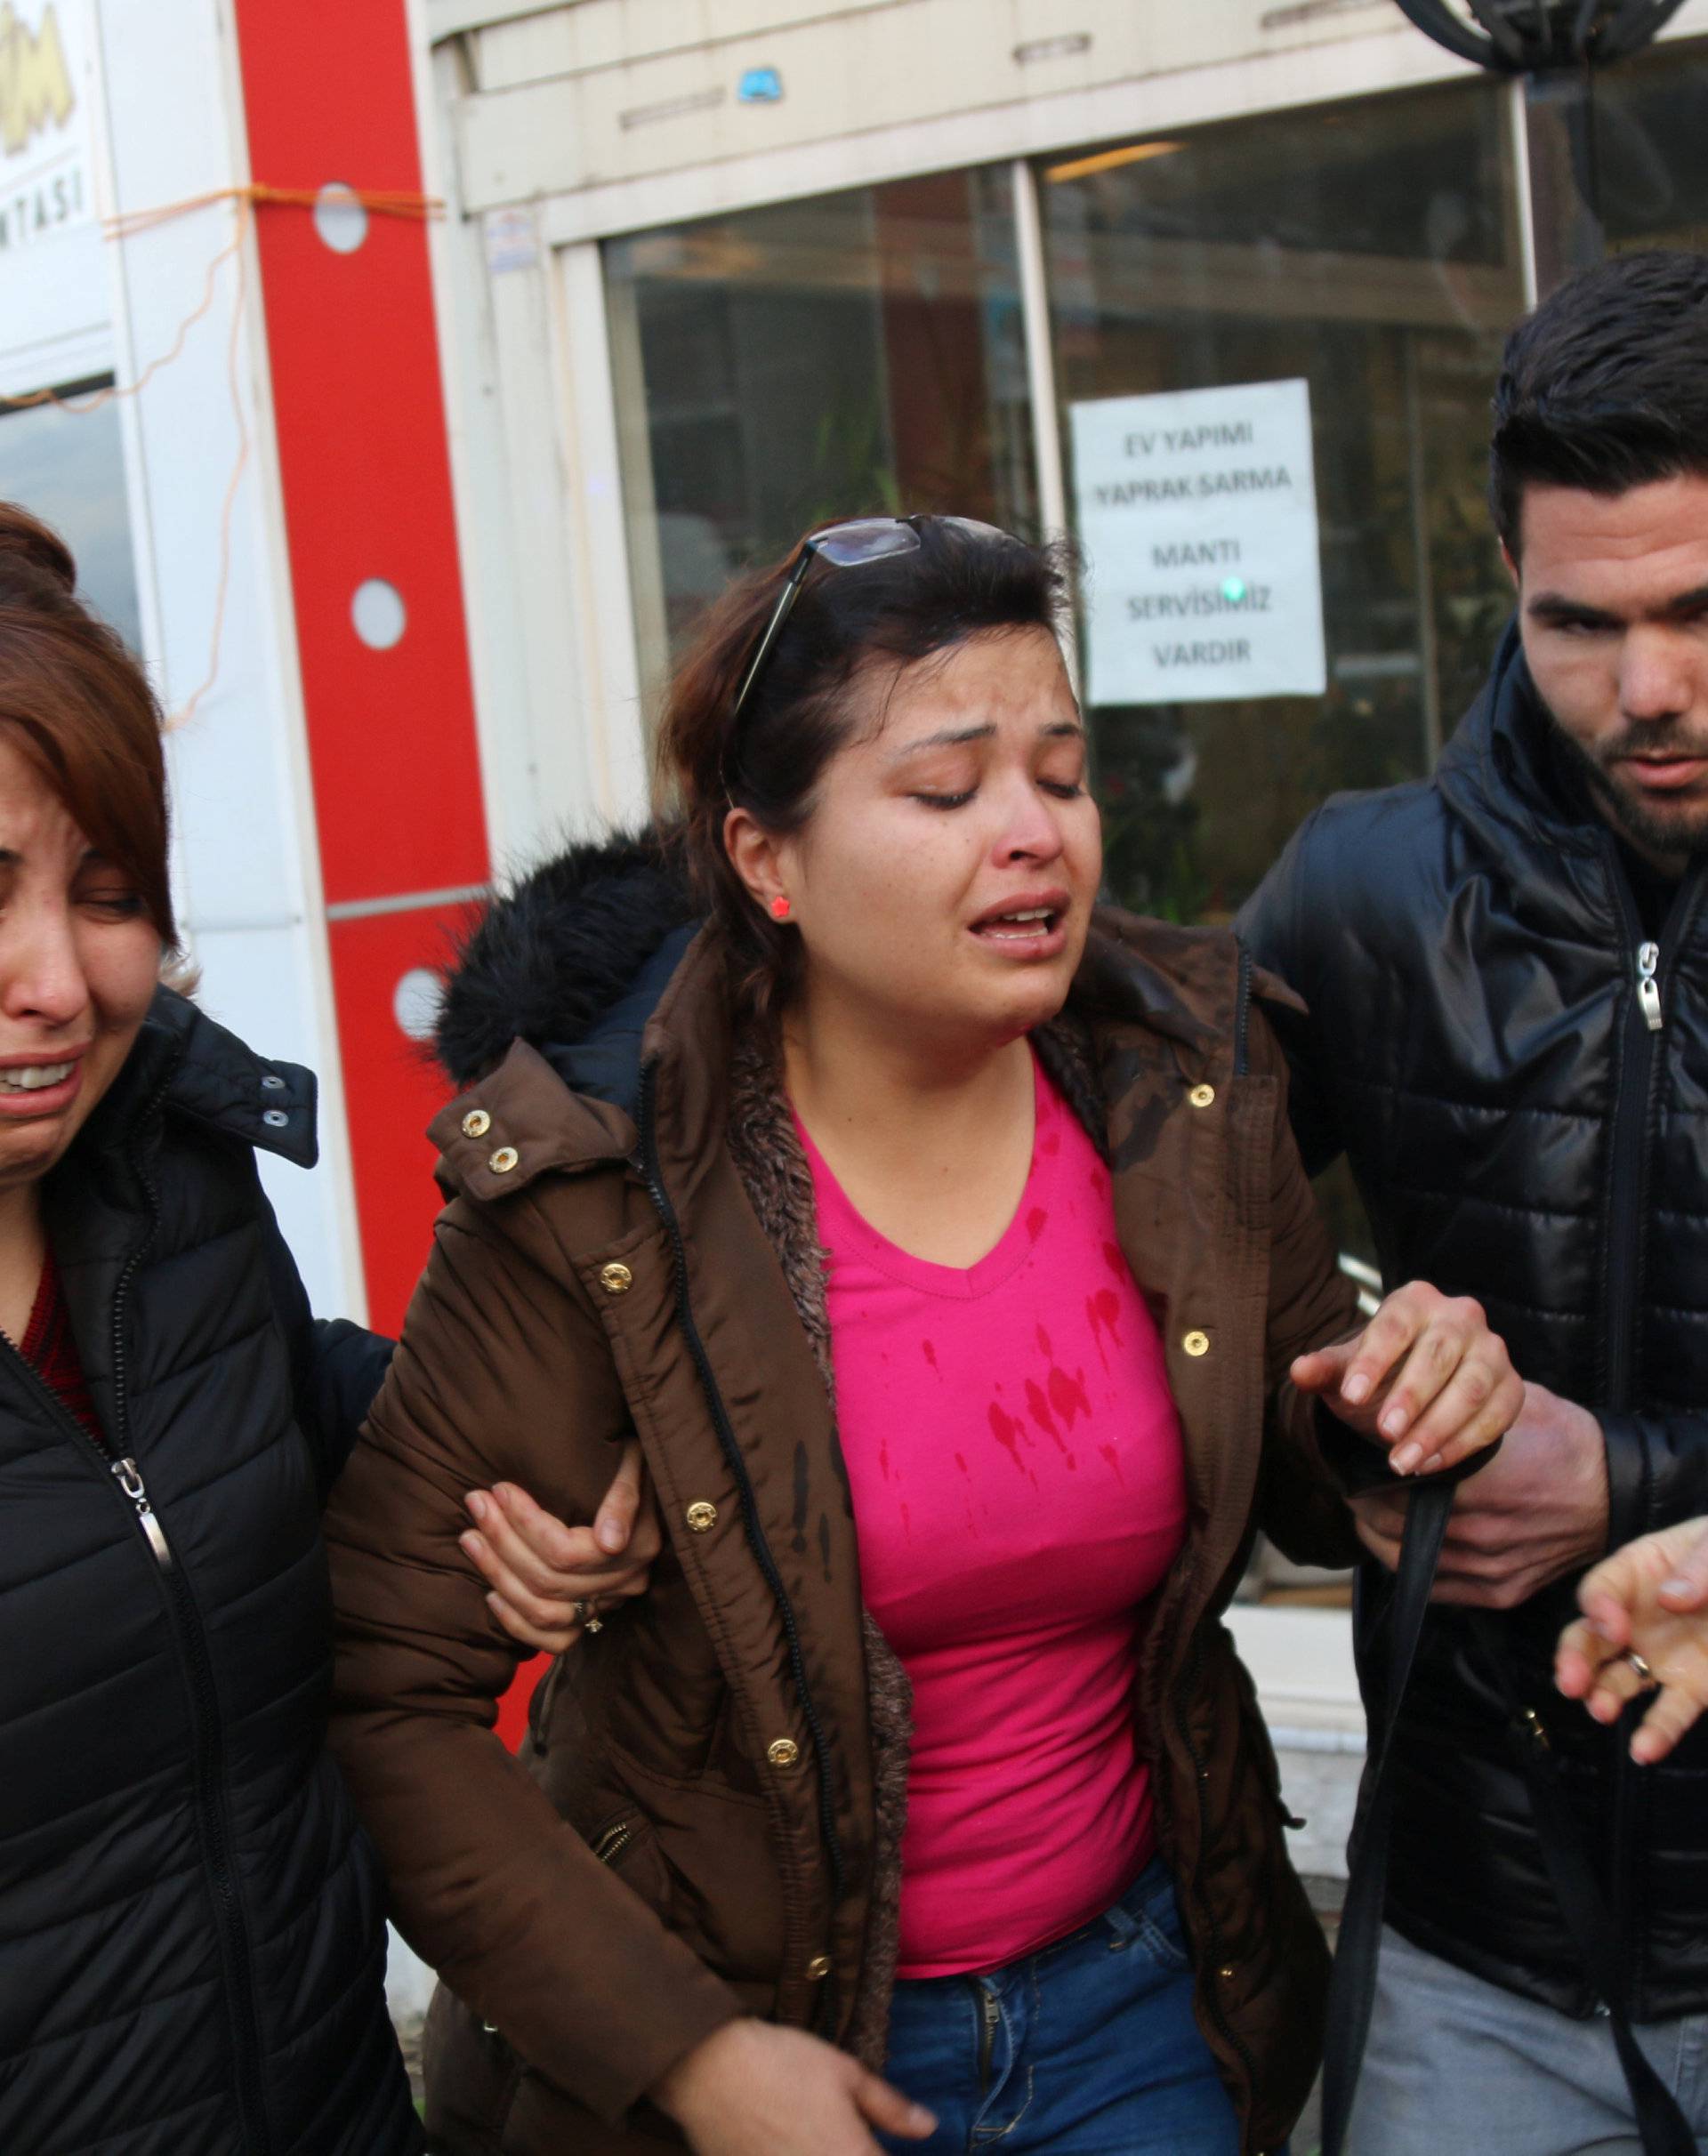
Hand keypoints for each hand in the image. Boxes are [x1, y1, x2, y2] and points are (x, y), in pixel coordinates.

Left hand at [460, 1438, 661, 1652]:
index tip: (499, 1490)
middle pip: (548, 1579)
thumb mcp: (636, 1463)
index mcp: (638, 1547)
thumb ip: (625, 1496)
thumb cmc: (635, 1465)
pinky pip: (553, 1641)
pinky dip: (516, 1622)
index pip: (567, 1552)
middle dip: (502, 1541)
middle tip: (476, 1504)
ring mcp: (608, 1604)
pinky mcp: (594, 1619)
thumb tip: (609, 1541)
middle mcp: (624, 1582)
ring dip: (499, 1576)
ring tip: (471, 1538)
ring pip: (543, 1610)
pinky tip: (491, 1594)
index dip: (525, 1523)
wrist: (650, 1489)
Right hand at [654, 2020, 934, 2155]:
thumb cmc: (784, 2064)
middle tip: (845, 2133)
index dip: (884, 2152)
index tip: (874, 2140)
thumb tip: (928, 2127)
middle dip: (858, 2153)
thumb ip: (889, 2107)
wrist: (712, 2070)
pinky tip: (792, 2143)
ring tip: (818, 2136)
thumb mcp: (846, 2073)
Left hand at [1290, 1280, 1520, 1475]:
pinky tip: (1428, 1463)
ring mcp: (1492, 1350)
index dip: (1373, 1361)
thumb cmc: (1379, 1372)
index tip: (1351, 1397)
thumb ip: (1326, 1370)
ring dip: (1436, 1429)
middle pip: (1438, 1355)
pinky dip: (1461, 1444)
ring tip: (1401, 1460)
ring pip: (1470, 1388)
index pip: (1394, 1326)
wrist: (1422, 1390)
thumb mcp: (1348, 1370)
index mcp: (1415, 1301)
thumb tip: (1299, 1370)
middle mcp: (1460, 1316)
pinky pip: (1494, 1417)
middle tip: (1383, 1434)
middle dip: (1410, 1398)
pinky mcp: (1513, 1387)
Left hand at [1351, 1380, 1608, 1608]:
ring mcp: (1489, 1566)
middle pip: (1387, 1521)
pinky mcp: (1498, 1591)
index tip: (1350, 1454)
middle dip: (1363, 1499)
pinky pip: (1432, 1585)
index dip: (1361, 1469)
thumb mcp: (1505, 1404)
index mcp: (1477, 1479)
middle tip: (1352, 1479)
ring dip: (1378, 1531)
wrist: (1615, 1491)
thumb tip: (1390, 1389)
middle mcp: (1480, 1529)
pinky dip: (1408, 1562)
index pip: (1389, 1482)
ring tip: (1368, 1505)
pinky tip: (1398, 1538)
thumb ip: (1447, 1402)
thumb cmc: (1557, 1440)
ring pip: (1402, 1556)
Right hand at [1556, 1517, 1707, 1761]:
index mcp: (1639, 1572)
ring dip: (1603, 1695)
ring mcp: (1661, 1655)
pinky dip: (1657, 1733)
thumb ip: (1699, 1566)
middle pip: (1592, 1638)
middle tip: (1570, 1681)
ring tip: (1600, 1711)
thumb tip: (1671, 1597)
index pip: (1602, 1590)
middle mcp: (1638, 1617)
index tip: (1613, 1627)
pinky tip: (1645, 1750)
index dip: (1599, 1608)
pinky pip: (1670, 1711)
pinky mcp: (1692, 1687)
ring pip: (1618, 1678)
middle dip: (1576, 1659)